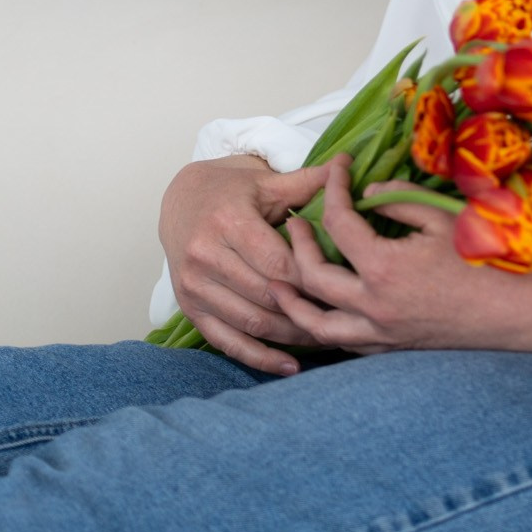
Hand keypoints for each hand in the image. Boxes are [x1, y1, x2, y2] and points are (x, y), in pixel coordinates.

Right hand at [158, 152, 349, 374]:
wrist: (181, 202)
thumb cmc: (232, 192)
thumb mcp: (268, 183)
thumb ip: (309, 181)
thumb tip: (349, 164)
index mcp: (227, 221)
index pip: (277, 262)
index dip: (312, 279)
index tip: (344, 285)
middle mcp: (204, 255)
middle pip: (266, 296)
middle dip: (308, 309)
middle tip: (345, 317)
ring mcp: (193, 286)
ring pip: (251, 323)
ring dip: (291, 336)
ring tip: (327, 337)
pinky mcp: (190, 308)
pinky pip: (227, 342)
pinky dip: (259, 358)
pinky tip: (291, 366)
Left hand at [273, 156, 531, 354]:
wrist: (517, 312)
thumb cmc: (485, 260)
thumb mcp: (442, 218)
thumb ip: (400, 200)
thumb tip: (367, 194)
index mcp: (384, 267)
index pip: (339, 221)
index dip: (333, 187)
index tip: (336, 166)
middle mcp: (373, 305)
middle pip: (312, 275)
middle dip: (296, 244)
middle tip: (293, 223)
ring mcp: (379, 332)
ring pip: (316, 324)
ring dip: (292, 302)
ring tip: (277, 283)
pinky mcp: (390, 348)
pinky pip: (342, 342)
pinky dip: (323, 327)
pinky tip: (316, 312)